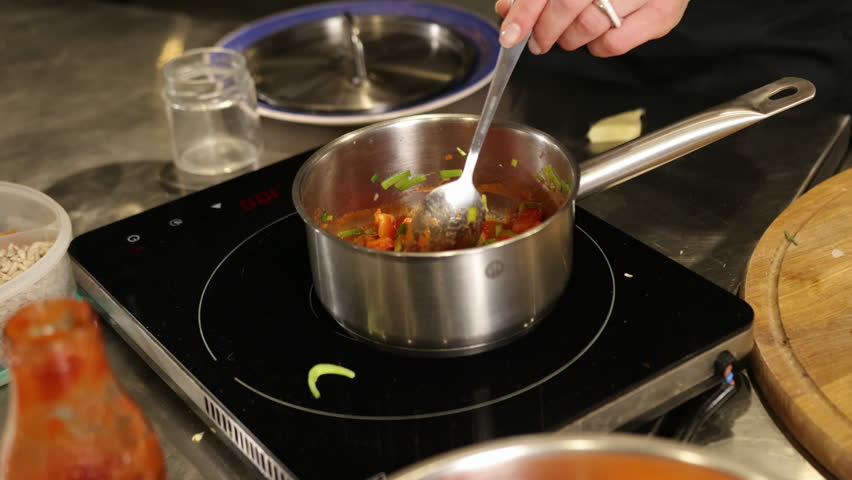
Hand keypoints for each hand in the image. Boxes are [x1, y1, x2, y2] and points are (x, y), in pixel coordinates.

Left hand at [495, 0, 689, 56]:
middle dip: (545, 30)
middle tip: (538, 41)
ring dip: (570, 38)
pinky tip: (597, 34)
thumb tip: (509, 12)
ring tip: (570, 32)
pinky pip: (614, 44)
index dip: (526, 12)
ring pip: (589, 27)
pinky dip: (596, 46)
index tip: (511, 33)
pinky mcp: (662, 14)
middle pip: (568, 5)